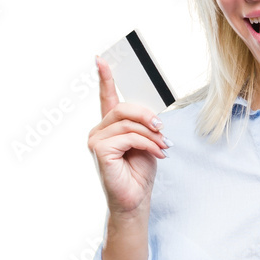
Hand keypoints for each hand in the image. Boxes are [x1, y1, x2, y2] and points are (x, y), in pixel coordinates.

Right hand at [88, 57, 169, 215]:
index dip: (104, 78)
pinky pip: (128, 136)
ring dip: (151, 134)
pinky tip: (157, 153)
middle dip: (147, 116)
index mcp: (110, 127)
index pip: (106, 98)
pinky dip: (147, 143)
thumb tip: (152, 118)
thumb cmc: (139, 174)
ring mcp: (96, 140)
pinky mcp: (100, 150)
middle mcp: (99, 131)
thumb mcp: (146, 143)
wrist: (135, 200)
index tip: (101, 60)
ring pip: (128, 123)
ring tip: (163, 146)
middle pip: (123, 108)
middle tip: (161, 129)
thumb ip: (144, 127)